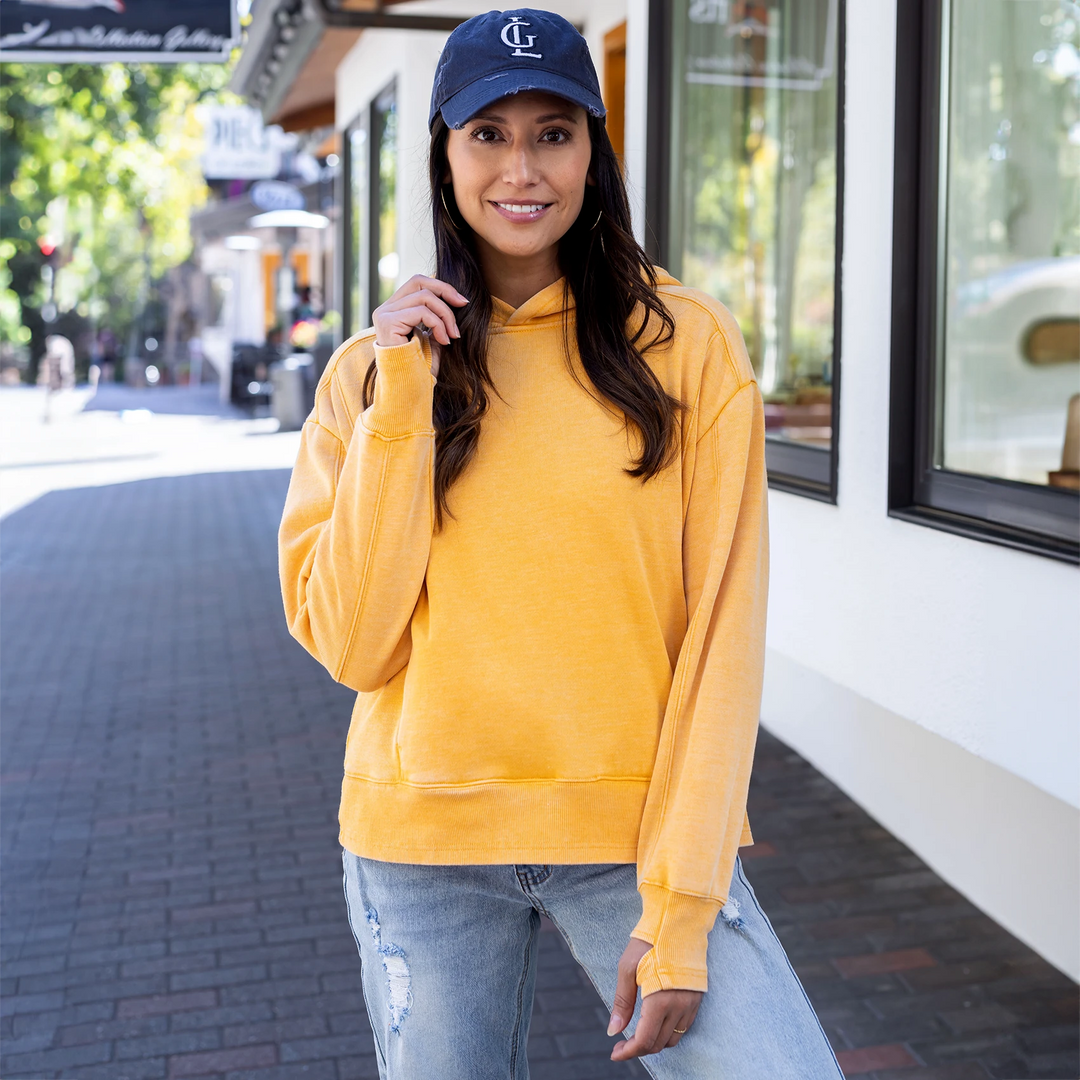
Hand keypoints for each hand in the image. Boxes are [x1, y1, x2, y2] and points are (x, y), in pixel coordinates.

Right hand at [373, 274, 468, 375]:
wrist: (411, 388)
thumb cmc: (422, 367)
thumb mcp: (433, 336)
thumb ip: (437, 316)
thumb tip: (455, 297)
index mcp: (394, 309)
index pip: (417, 283)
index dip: (441, 287)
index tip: (462, 301)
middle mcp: (385, 309)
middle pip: (419, 282)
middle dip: (445, 292)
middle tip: (463, 306)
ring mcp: (384, 314)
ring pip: (424, 297)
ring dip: (445, 316)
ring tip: (452, 335)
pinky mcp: (387, 322)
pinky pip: (421, 312)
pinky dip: (438, 325)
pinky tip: (444, 341)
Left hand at [607, 938, 701, 1060]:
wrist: (679, 922)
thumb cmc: (649, 942)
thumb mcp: (627, 968)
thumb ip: (622, 1002)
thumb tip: (613, 1031)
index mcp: (660, 1001)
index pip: (645, 1040)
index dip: (628, 1052)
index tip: (614, 1052)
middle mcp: (679, 1007)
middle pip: (658, 1043)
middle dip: (638, 1048)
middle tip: (621, 1043)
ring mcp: (690, 1004)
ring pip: (672, 1039)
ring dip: (654, 1041)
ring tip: (637, 1034)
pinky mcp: (697, 999)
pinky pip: (683, 1027)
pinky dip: (668, 1032)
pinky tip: (655, 1022)